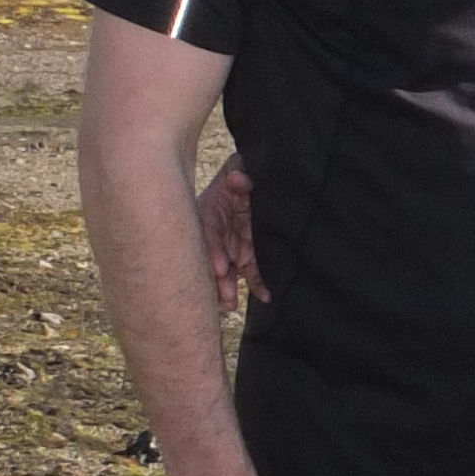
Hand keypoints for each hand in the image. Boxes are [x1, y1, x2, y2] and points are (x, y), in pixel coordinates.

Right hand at [197, 158, 263, 305]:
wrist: (246, 183)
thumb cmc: (238, 176)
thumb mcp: (235, 171)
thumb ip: (238, 174)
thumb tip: (237, 178)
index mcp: (211, 214)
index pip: (209, 235)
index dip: (214, 251)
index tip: (220, 267)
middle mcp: (220, 235)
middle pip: (215, 259)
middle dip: (219, 280)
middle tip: (225, 297)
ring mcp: (233, 247)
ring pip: (230, 271)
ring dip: (229, 288)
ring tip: (231, 304)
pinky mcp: (247, 256)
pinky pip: (252, 272)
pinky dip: (258, 285)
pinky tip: (265, 296)